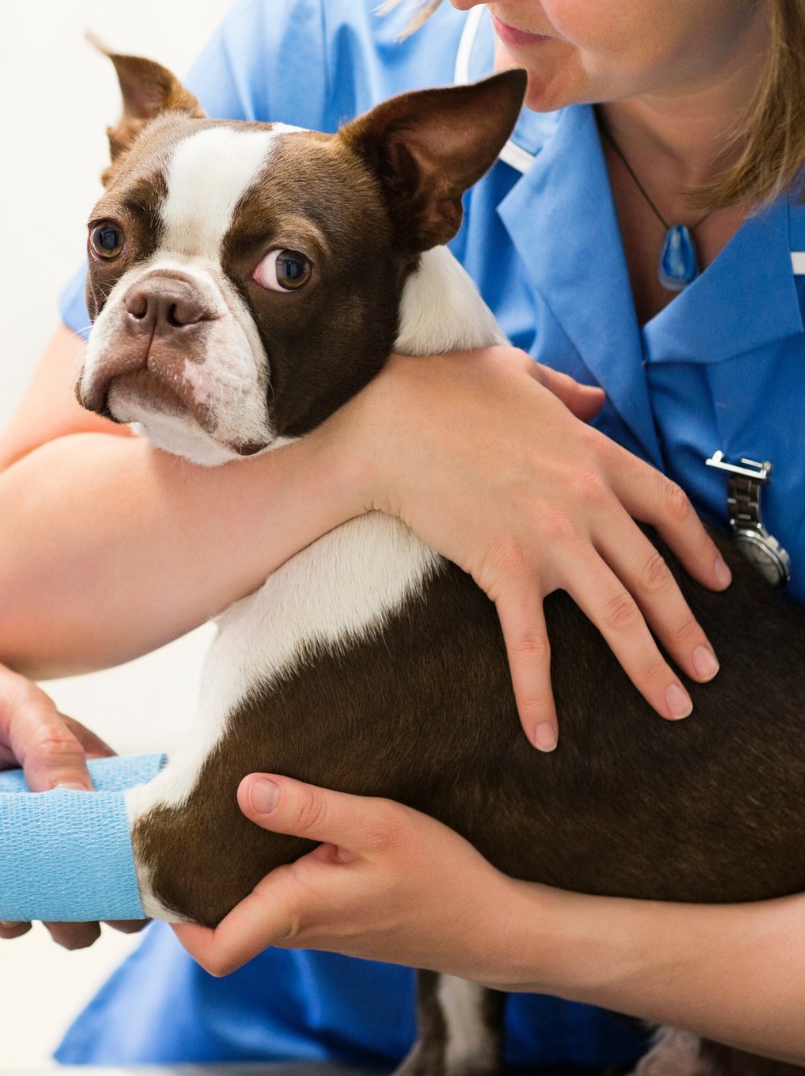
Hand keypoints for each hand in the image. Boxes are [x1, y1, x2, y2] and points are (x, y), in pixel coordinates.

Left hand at [0, 644, 115, 950]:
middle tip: (96, 899)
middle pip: (111, 873)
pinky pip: (11, 914)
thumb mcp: (20, 707)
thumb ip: (54, 749)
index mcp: (94, 772)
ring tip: (50, 908)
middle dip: (112, 896)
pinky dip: (11, 919)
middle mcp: (69, 816)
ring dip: (67, 920)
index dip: (147, 848)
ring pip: (68, 906)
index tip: (144, 868)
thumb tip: (82, 802)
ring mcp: (27, 848)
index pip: (139, 819)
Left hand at [174, 774, 534, 984]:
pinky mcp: (334, 913)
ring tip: (223, 803)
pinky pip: (280, 893)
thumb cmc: (440, 876)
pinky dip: (266, 862)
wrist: (492, 925)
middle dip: (195, 873)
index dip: (175, 916)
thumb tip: (244, 790)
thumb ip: (311, 809)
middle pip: (221, 916)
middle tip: (183, 813)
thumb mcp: (378, 826)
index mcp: (298, 910)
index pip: (214, 948)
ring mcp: (316, 924)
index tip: (161, 861)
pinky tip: (278, 818)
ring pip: (250, 902)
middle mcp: (298, 926)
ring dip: (232, 862)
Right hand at [328, 347, 728, 748]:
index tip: (717, 584)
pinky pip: (529, 643)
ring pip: (617, 614)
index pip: (666, 507)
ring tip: (672, 704)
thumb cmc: (443, 390)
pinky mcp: (503, 567)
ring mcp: (550, 537)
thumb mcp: (516, 371)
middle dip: (686, 629)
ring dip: (649, 666)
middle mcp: (586, 500)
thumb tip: (593, 397)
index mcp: (593, 454)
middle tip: (705, 672)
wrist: (387, 423)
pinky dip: (538, 692)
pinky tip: (545, 733)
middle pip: (654, 575)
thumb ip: (566, 388)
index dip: (699, 550)